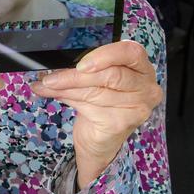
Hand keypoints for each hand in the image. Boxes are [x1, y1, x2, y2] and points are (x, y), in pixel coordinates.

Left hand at [31, 41, 161, 188]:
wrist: (100, 140)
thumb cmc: (101, 103)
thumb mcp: (97, 79)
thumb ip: (86, 67)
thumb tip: (56, 61)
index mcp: (142, 67)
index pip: (130, 52)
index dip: (105, 55)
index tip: (81, 64)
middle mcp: (146, 87)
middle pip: (110, 75)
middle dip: (75, 76)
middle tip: (51, 78)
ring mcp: (136, 108)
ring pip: (95, 92)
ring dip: (66, 88)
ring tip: (47, 85)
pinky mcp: (121, 123)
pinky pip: (89, 107)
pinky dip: (67, 99)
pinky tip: (54, 95)